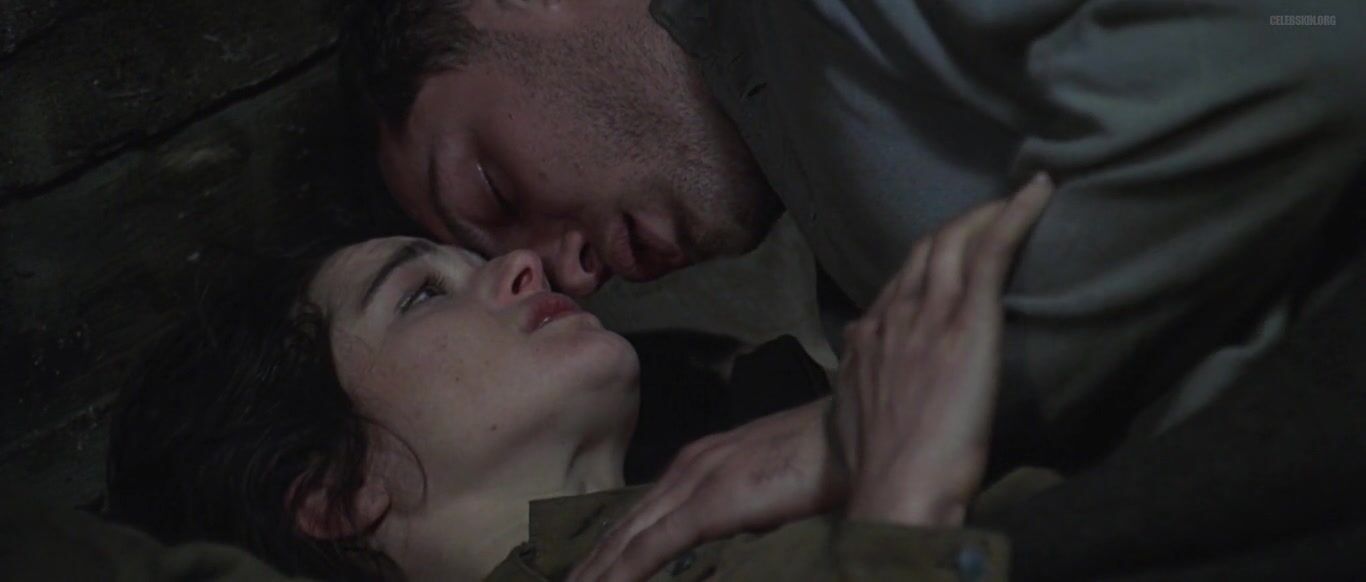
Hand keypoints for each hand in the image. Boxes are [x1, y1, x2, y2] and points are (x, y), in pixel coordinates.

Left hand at [568, 399, 844, 581]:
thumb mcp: (773, 489)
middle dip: (589, 565)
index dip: (608, 548)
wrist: (853, 434)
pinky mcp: (711, 502)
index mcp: (700, 463)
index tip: (586, 575)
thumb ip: (746, 509)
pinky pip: (651, 546)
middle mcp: (688, 467)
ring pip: (627, 538)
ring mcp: (697, 481)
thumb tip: (737, 534)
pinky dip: (621, 571)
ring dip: (595, 571)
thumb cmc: (826, 462)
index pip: (641, 514)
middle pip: (623, 526)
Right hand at [835, 173, 1052, 526]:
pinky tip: (1038, 192)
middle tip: (991, 214)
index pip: (899, 282)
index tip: (952, 254)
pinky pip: (990, 251)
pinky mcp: (967, 322)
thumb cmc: (882, 469)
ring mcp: (929, 315)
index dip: (928, 262)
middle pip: (924, 251)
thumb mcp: (853, 415)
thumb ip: (862, 377)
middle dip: (958, 226)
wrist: (895, 485)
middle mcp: (893, 316)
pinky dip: (1014, 215)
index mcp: (869, 339)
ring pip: (954, 241)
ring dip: (987, 213)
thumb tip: (864, 354)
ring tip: (1020, 197)